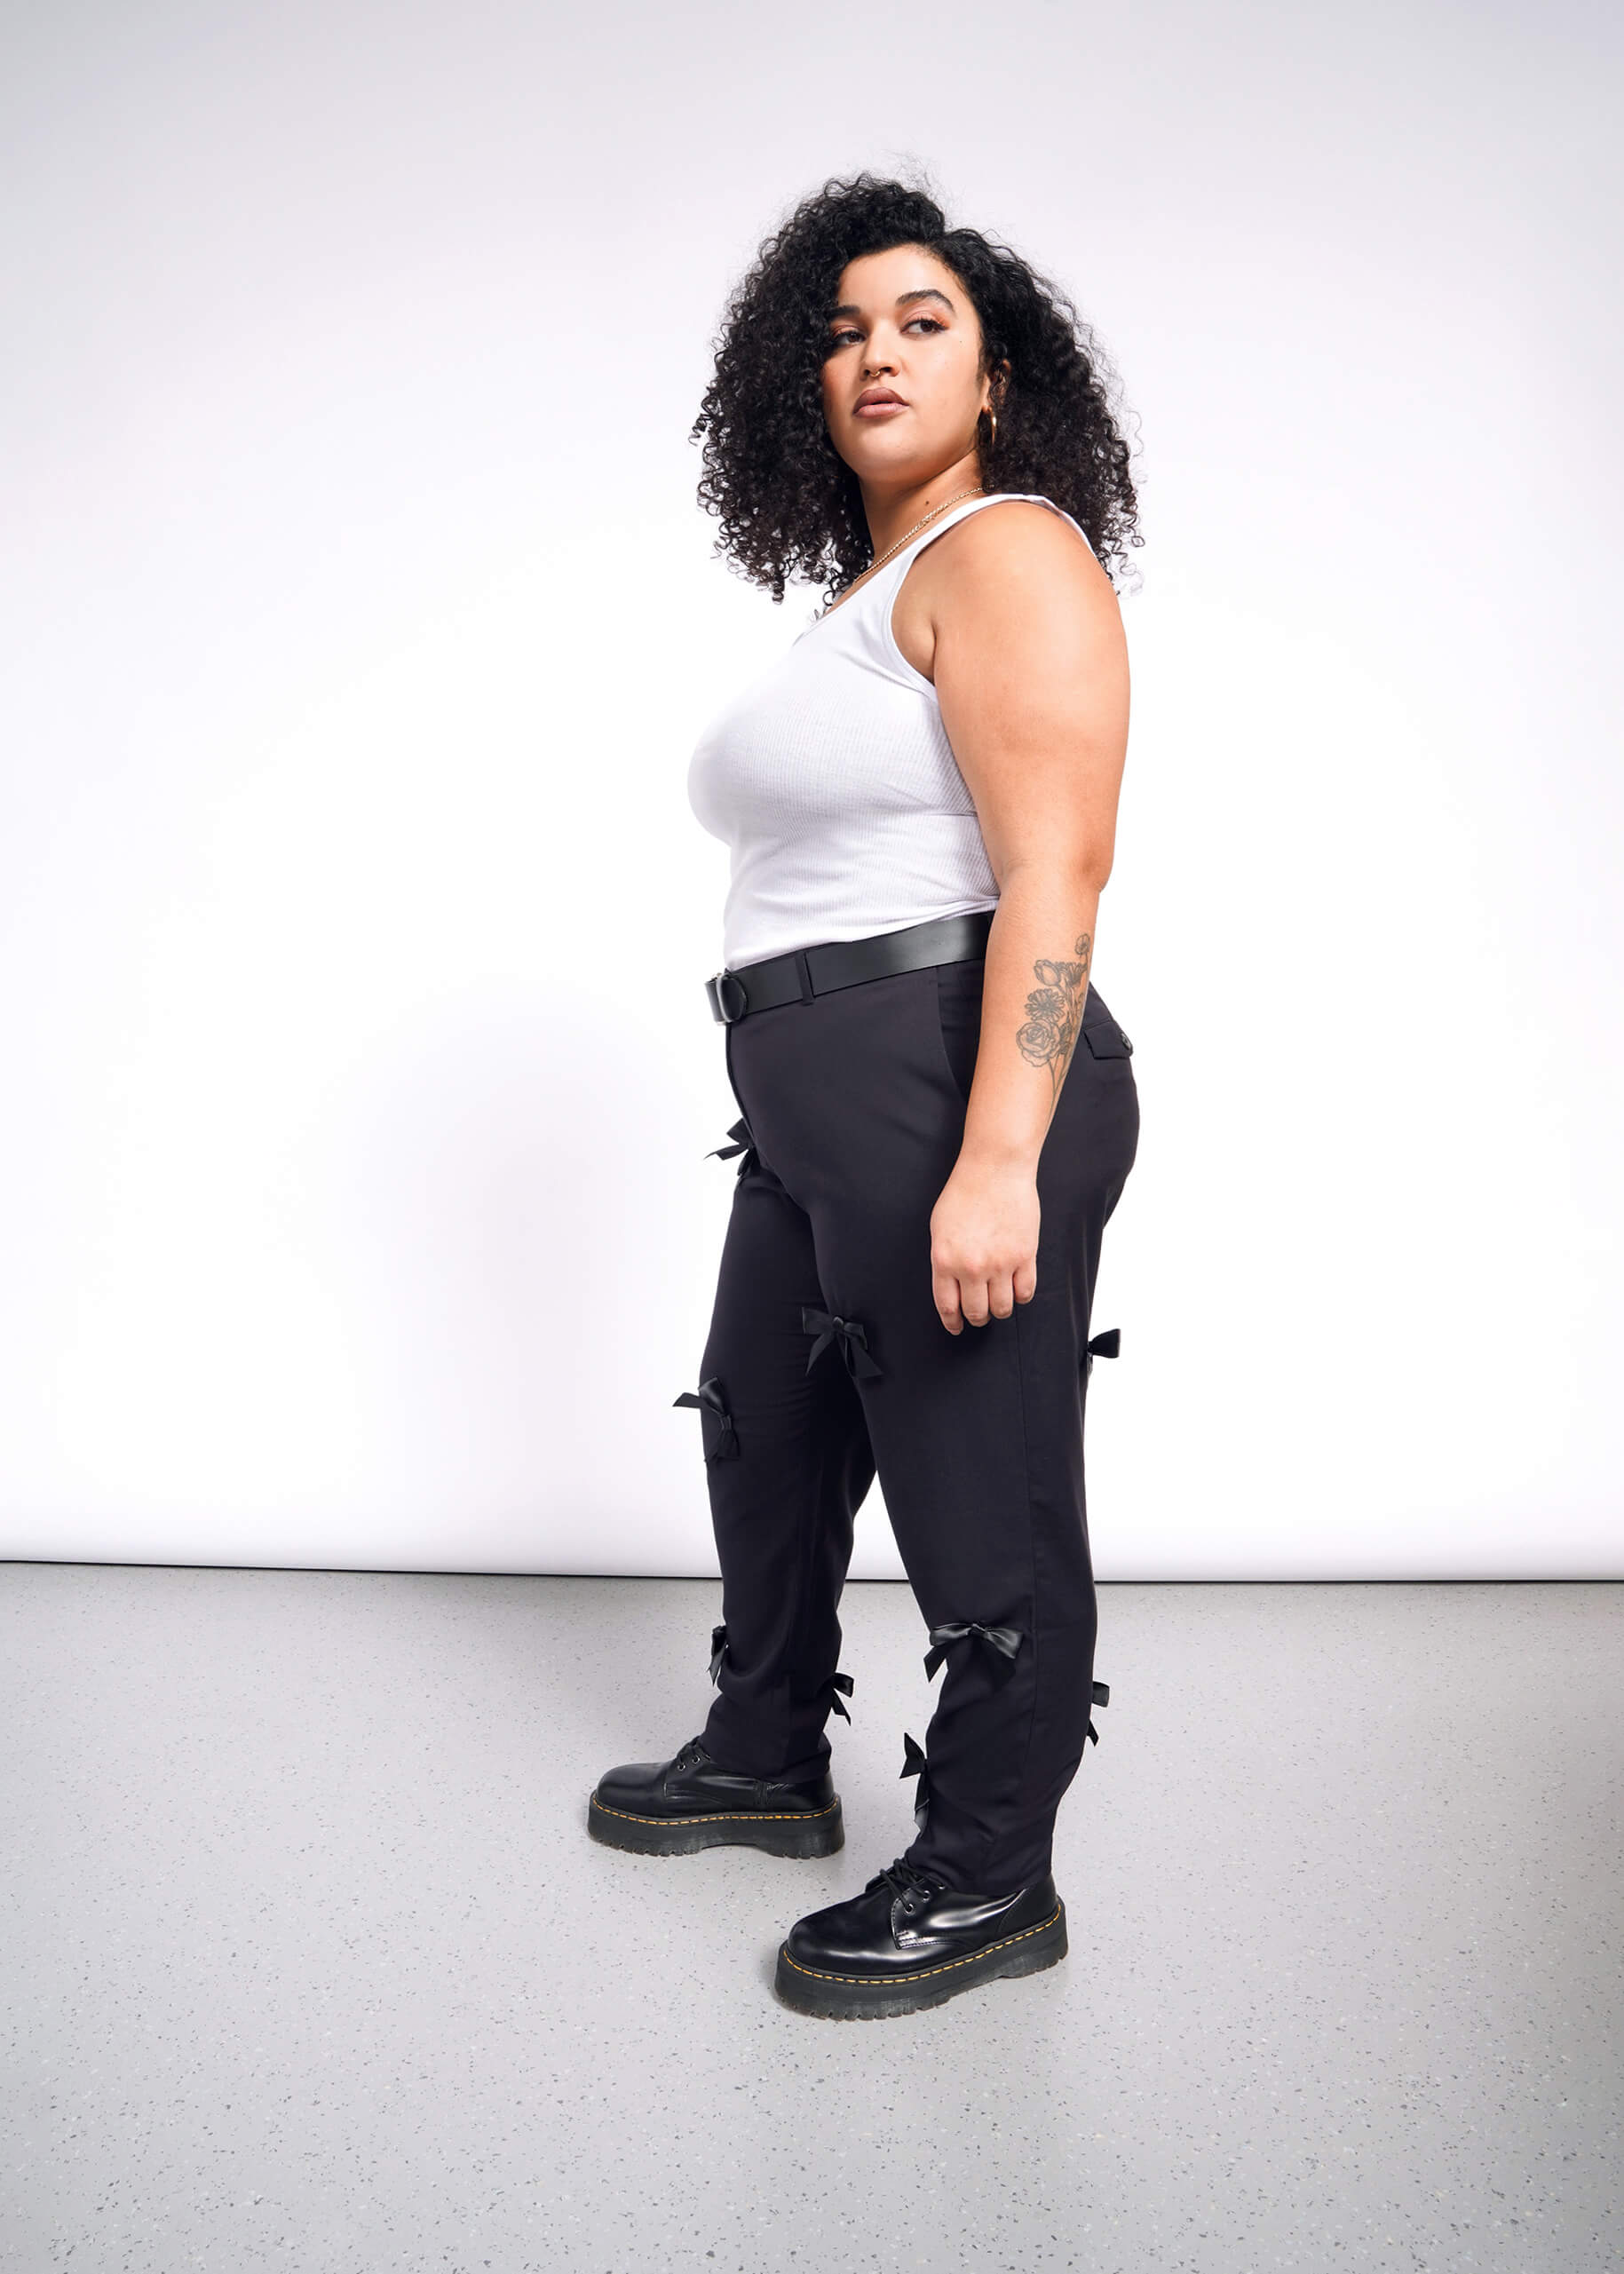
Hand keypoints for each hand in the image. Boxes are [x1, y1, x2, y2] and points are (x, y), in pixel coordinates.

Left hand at [929, 1154, 1040, 1333]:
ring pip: (1003, 1308)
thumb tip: (951, 1285)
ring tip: (998, 1302)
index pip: (947, 1307)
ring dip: (1000, 1310)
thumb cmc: (964, 1193)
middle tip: (979, 1314)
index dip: (953, 1322)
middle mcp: (972, 1267)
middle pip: (977, 1312)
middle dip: (977, 1317)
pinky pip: (1026, 1292)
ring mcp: (1000, 1264)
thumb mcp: (939, 1228)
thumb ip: (944, 1260)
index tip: (956, 1327)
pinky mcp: (1025, 1257)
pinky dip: (1021, 1297)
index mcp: (945, 1260)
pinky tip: (1016, 1290)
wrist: (994, 1170)